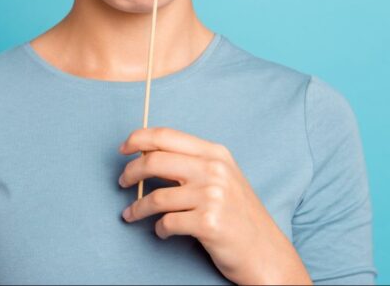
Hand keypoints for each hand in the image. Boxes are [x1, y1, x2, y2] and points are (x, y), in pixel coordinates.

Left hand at [117, 126, 311, 284]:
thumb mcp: (222, 178)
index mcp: (215, 153)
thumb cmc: (239, 216)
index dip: (138, 139)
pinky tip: (161, 231)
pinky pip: (167, 223)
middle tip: (122, 182)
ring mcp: (212, 196)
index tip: (123, 149)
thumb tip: (148, 154)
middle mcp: (214, 170)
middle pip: (154, 161)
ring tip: (131, 214)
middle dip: (130, 172)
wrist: (266, 253)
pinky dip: (158, 229)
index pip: (166, 136)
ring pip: (156, 196)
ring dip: (137, 208)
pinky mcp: (208, 223)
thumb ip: (192, 163)